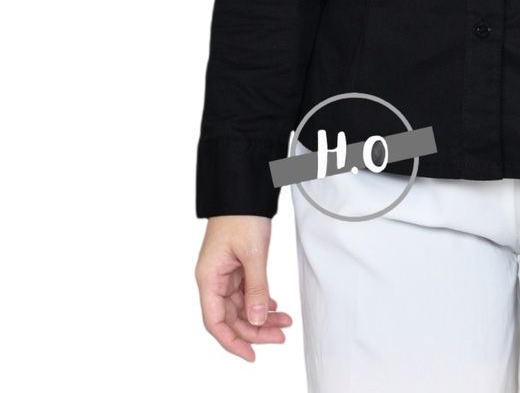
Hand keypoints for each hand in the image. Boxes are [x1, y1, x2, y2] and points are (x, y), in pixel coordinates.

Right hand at [195, 215, 292, 361]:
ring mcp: (225, 273)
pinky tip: (275, 306)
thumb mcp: (253, 253)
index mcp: (209, 278)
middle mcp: (214, 279)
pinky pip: (247, 292)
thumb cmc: (241, 216)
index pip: (215, 322)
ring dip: (262, 316)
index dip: (232, 341)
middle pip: (231, 317)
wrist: (244, 191)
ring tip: (285, 322)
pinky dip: (261, 300)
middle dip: (255, 330)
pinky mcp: (237, 267)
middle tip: (280, 336)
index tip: (251, 355)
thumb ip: (256, 287)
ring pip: (242, 306)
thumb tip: (256, 320)